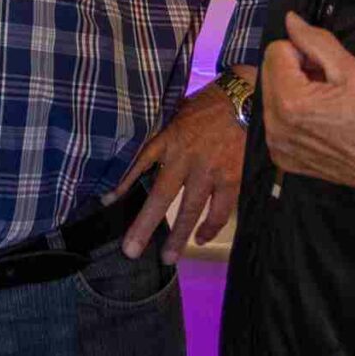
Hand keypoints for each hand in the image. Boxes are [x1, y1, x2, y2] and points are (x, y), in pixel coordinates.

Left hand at [114, 74, 248, 261]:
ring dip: (179, 236)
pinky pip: (220, 209)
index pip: (139, 164)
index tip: (106, 202)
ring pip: (191, 210)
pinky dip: (210, 226)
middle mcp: (186, 158)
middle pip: (161, 198)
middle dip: (145, 226)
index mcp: (169, 140)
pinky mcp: (232, 178)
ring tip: (168, 258)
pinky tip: (200, 238)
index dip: (123, 184)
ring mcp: (210, 171)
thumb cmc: (210, 106)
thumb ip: (164, 136)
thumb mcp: (177, 113)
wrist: (247, 97)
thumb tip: (146, 155)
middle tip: (131, 251)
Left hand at [260, 13, 354, 202]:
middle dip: (295, 71)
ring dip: (293, 91)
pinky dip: (292, 115)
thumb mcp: (350, 70)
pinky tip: (319, 123)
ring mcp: (276, 145)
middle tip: (327, 84)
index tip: (326, 68)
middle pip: (269, 73)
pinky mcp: (281, 158)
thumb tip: (289, 19)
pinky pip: (275, 122)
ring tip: (325, 104)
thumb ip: (316, 40)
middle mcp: (273, 125)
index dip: (303, 52)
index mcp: (288, 101)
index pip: (275, 51)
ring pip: (271, 97)